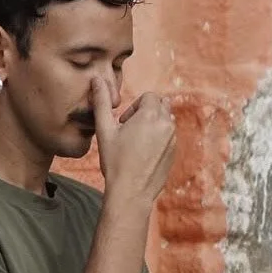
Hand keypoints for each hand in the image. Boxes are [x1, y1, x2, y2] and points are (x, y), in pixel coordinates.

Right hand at [90, 77, 175, 203]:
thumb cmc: (115, 162)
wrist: (131, 192)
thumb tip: (96, 79)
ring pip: (166, 121)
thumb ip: (102, 102)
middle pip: (161, 105)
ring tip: (136, 143)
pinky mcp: (174, 152)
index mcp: (151, 115)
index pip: (149, 96)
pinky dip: (158, 139)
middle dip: (146, 112)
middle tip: (130, 130)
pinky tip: (143, 155)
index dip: (135, 107)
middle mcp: (166, 124)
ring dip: (153, 125)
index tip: (124, 123)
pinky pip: (169, 137)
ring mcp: (173, 139)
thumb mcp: (104, 130)